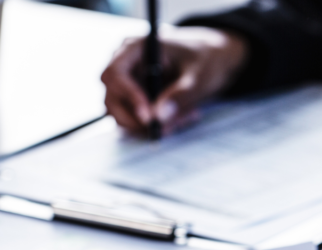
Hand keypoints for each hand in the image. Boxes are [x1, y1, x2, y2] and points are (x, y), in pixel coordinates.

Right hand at [101, 27, 248, 135]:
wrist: (209, 60)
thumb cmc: (205, 58)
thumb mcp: (200, 75)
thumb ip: (180, 94)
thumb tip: (158, 117)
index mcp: (135, 48)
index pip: (115, 74)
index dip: (128, 97)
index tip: (148, 117)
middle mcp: (124, 66)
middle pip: (112, 100)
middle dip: (138, 120)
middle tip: (166, 129)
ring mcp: (126, 86)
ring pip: (123, 116)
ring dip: (151, 126)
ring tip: (187, 116)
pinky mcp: (133, 103)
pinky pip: (136, 122)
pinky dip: (157, 126)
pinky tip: (183, 116)